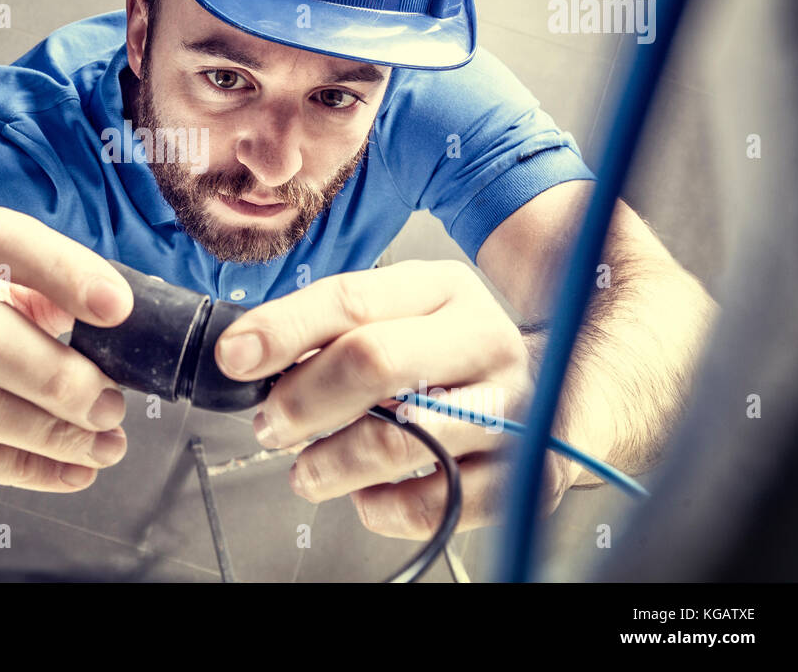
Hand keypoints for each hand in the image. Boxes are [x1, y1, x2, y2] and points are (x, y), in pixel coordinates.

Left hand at [213, 259, 581, 538]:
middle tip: (271, 426)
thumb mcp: (393, 317)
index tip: (235, 359)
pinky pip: (442, 502)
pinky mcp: (527, 472)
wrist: (562, 391)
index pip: (351, 298)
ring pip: (403, 438)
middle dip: (303, 401)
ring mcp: (512, 405)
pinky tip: (366, 498)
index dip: (283, 329)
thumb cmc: (445, 357)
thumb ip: (325, 329)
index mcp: (442, 289)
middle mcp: (483, 338)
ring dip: (333, 462)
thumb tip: (245, 356)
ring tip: (306, 470)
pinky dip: (387, 508)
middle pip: (375, 360)